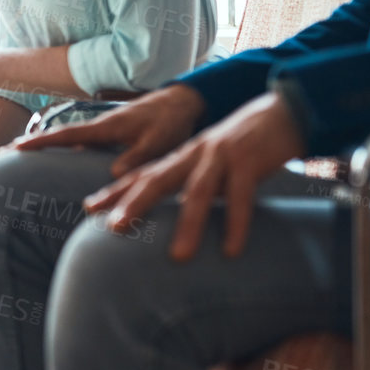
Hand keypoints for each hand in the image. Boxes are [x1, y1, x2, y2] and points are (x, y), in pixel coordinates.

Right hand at [12, 83, 206, 177]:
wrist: (182, 103)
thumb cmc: (170, 122)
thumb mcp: (158, 143)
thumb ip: (137, 158)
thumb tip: (113, 174)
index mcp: (105, 128)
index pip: (66, 136)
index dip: (40, 142)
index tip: (15, 148)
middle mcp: (98, 128)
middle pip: (57, 137)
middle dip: (30, 144)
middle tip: (0, 153)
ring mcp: (103, 131)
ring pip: (67, 142)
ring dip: (44, 148)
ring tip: (18, 159)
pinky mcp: (111, 136)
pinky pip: (81, 145)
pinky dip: (63, 151)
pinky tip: (57, 162)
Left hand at [84, 92, 303, 260]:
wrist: (281, 113)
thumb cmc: (242, 148)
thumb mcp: (211, 165)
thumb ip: (193, 186)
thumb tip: (177, 219)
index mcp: (182, 157)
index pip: (142, 174)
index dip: (115, 191)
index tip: (89, 209)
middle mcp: (194, 155)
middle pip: (157, 179)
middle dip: (134, 203)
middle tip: (113, 228)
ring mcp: (221, 157)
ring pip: (198, 191)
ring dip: (187, 224)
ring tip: (178, 256)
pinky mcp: (250, 162)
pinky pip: (241, 196)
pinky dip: (236, 223)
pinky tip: (230, 250)